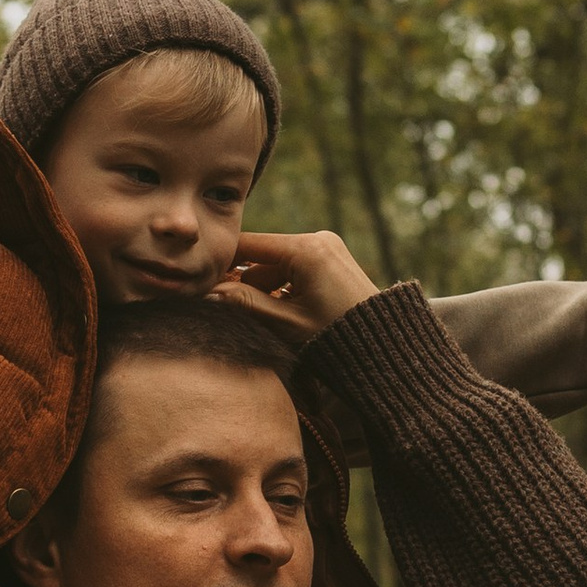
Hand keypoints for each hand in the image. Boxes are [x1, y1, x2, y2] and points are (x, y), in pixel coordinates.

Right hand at [214, 228, 381, 338]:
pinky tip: (285, 315)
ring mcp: (327, 247)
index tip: (201, 282)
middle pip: (262, 258)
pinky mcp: (333, 258)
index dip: (222, 263)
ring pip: (278, 266)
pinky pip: (296, 269)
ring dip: (266, 291)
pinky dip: (284, 289)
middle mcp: (317, 239)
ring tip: (268, 321)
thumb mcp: (287, 323)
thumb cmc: (339, 338)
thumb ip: (246, 306)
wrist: (385, 347)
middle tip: (234, 313)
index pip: (248, 246)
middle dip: (247, 286)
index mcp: (305, 249)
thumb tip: (209, 294)